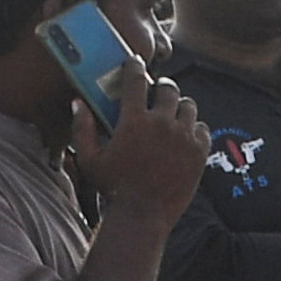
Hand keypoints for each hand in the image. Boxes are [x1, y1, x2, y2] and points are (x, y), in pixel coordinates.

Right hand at [75, 70, 205, 221]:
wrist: (142, 217)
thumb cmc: (112, 189)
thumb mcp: (89, 159)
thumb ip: (82, 128)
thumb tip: (78, 103)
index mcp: (133, 120)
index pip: (136, 79)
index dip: (135, 66)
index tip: (135, 63)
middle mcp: (161, 124)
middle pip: (168, 88)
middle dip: (161, 87)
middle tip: (157, 92)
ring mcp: (183, 138)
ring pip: (188, 106)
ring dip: (179, 106)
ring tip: (173, 114)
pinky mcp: (199, 153)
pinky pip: (202, 128)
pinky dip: (194, 129)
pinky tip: (186, 135)